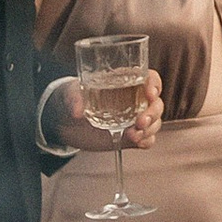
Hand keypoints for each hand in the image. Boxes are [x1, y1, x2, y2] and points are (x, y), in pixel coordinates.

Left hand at [43, 65, 163, 152]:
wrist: (66, 123)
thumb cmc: (72, 99)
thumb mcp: (70, 94)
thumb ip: (74, 100)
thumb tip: (77, 111)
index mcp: (125, 82)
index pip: (148, 78)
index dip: (154, 84)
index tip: (150, 94)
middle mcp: (134, 99)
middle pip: (156, 103)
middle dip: (153, 113)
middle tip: (140, 122)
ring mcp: (134, 118)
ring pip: (155, 121)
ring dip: (149, 129)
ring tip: (133, 135)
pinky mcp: (130, 136)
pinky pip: (147, 138)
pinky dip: (146, 141)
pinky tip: (139, 143)